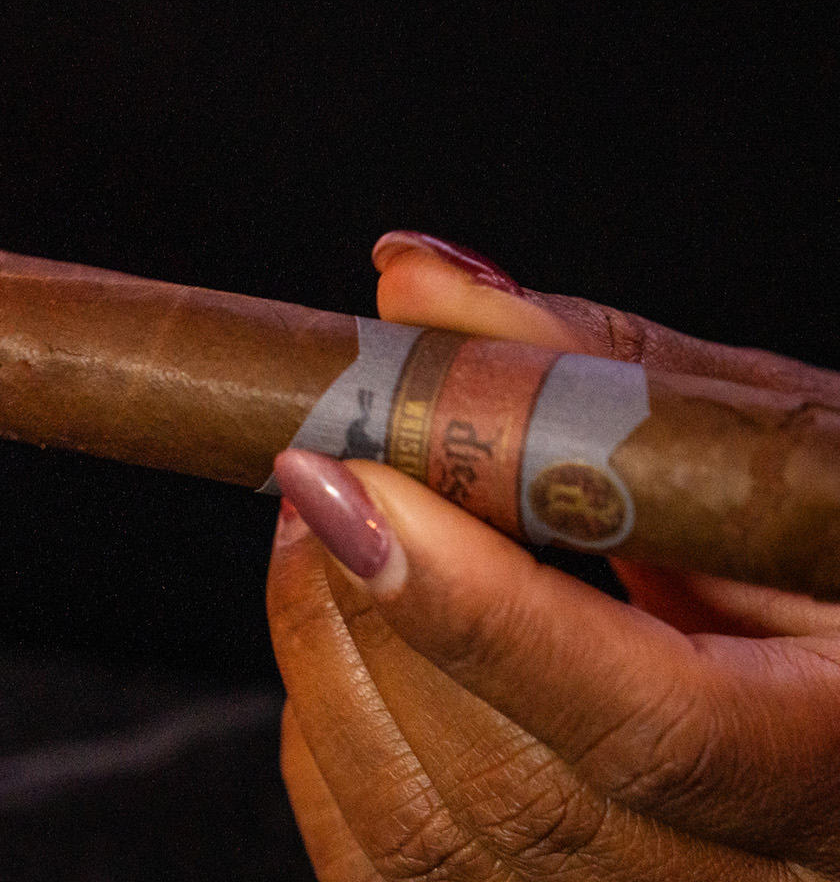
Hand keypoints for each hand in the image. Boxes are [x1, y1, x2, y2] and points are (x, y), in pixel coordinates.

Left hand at [267, 230, 839, 880]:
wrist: (830, 689)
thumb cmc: (830, 548)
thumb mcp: (779, 453)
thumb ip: (599, 374)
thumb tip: (410, 283)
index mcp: (833, 758)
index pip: (643, 724)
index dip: (471, 604)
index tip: (342, 477)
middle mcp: (744, 878)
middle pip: (503, 786)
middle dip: (366, 607)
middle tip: (317, 467)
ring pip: (419, 835)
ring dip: (324, 657)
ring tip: (323, 522)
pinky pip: (381, 864)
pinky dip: (327, 734)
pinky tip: (348, 630)